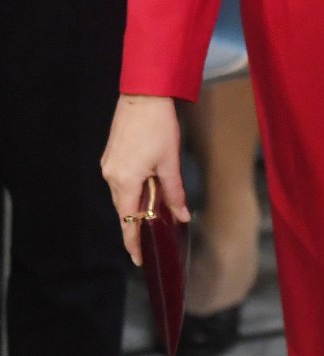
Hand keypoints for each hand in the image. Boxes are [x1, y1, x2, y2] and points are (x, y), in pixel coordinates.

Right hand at [101, 94, 189, 265]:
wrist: (143, 95)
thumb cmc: (158, 126)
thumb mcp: (170, 161)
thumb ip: (174, 191)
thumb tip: (182, 215)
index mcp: (124, 180)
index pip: (127, 220)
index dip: (133, 242)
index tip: (138, 260)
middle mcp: (110, 176)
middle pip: (123, 209)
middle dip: (137, 224)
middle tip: (152, 241)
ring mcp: (108, 165)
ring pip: (121, 195)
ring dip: (136, 205)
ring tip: (153, 216)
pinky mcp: (110, 156)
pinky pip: (120, 182)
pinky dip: (132, 190)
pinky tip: (146, 191)